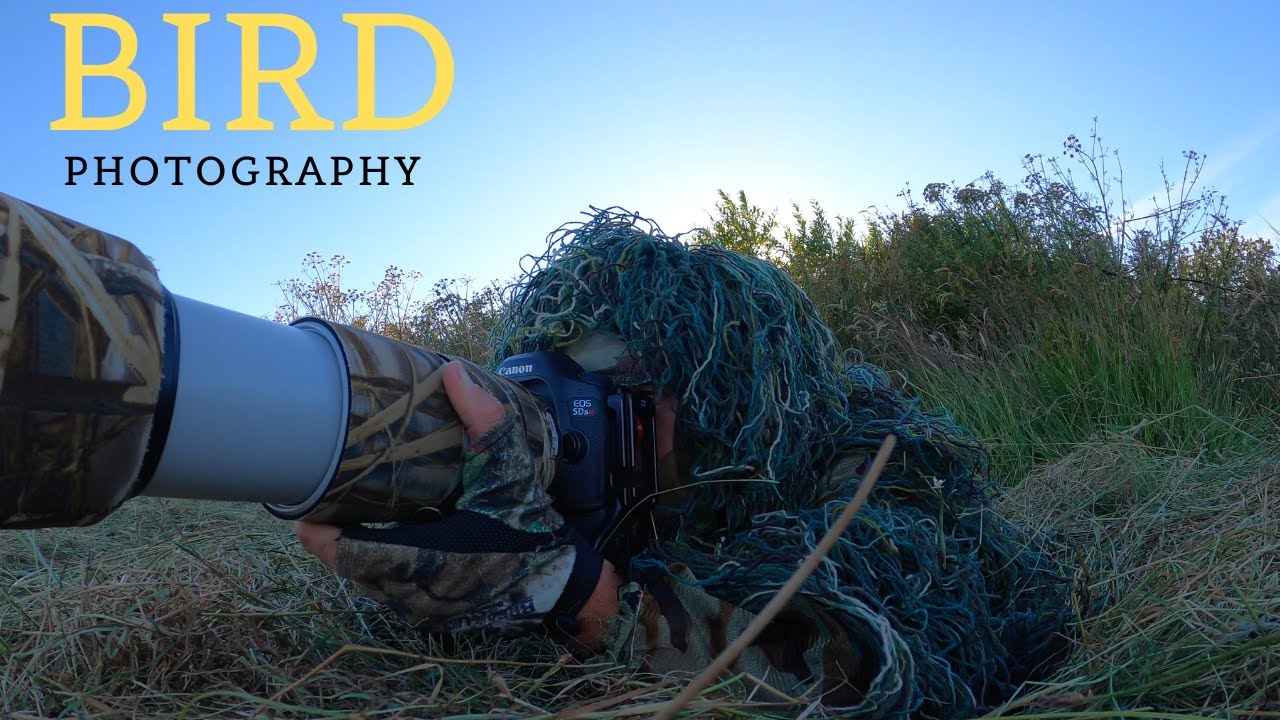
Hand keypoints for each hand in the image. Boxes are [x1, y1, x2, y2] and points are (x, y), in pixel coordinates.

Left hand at [295, 360, 608, 637]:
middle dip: (334, 537)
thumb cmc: (533, 527)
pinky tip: (379, 534)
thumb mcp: (511, 470)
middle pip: (353, 567)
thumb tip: (453, 373)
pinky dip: (378, 563)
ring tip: (342, 512)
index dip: (322, 537)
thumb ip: (484, 422)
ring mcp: (423, 610)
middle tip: (318, 500)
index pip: (354, 556)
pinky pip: (388, 590)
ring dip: (354, 550)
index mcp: (430, 560)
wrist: (562, 581)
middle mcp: (418, 594)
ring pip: (368, 581)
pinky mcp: (430, 615)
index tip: (302, 510)